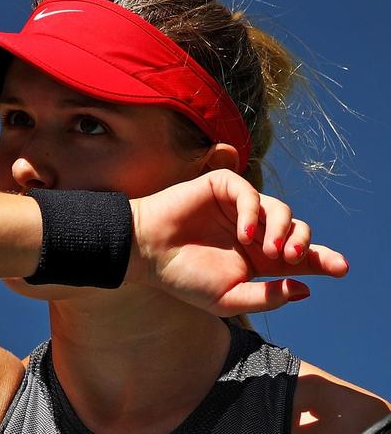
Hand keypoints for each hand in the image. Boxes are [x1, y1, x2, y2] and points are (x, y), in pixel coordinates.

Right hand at [127, 169, 348, 316]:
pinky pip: (251, 192)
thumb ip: (267, 297)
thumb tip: (306, 289)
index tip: (341, 268)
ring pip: (280, 209)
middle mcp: (252, 232)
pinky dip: (254, 211)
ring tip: (269, 251)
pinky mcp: (222, 188)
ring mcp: (238, 208)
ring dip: (283, 230)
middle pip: (297, 231)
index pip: (298, 257)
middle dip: (304, 244)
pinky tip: (245, 233)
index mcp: (256, 259)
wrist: (147, 253)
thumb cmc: (183, 278)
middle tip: (291, 259)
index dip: (321, 260)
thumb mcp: (229, 298)